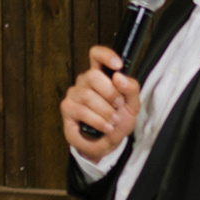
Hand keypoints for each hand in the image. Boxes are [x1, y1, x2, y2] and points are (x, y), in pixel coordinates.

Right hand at [60, 45, 140, 163]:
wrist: (108, 143)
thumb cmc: (118, 121)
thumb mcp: (132, 105)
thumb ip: (131, 88)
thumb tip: (119, 77)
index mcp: (101, 76)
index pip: (97, 55)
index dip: (106, 56)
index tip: (118, 65)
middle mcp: (85, 82)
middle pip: (93, 76)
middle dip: (110, 93)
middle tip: (118, 106)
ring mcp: (74, 94)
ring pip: (88, 96)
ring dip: (105, 111)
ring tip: (113, 120)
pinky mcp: (67, 108)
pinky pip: (81, 111)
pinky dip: (97, 121)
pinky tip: (105, 126)